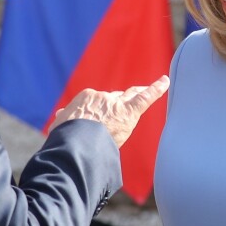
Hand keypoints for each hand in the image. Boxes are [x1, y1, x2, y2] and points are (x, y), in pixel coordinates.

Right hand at [49, 75, 169, 147]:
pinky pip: (145, 98)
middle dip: (115, 104)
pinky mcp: (129, 112)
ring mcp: (117, 104)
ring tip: (147, 88)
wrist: (76, 144)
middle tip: (122, 105)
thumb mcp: (60, 126)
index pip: (96, 103)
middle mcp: (102, 97)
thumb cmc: (65, 138)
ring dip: (139, 92)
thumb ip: (64, 119)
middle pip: (114, 98)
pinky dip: (156, 89)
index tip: (94, 121)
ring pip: (130, 96)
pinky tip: (165, 81)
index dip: (96, 112)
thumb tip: (60, 115)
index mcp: (86, 98)